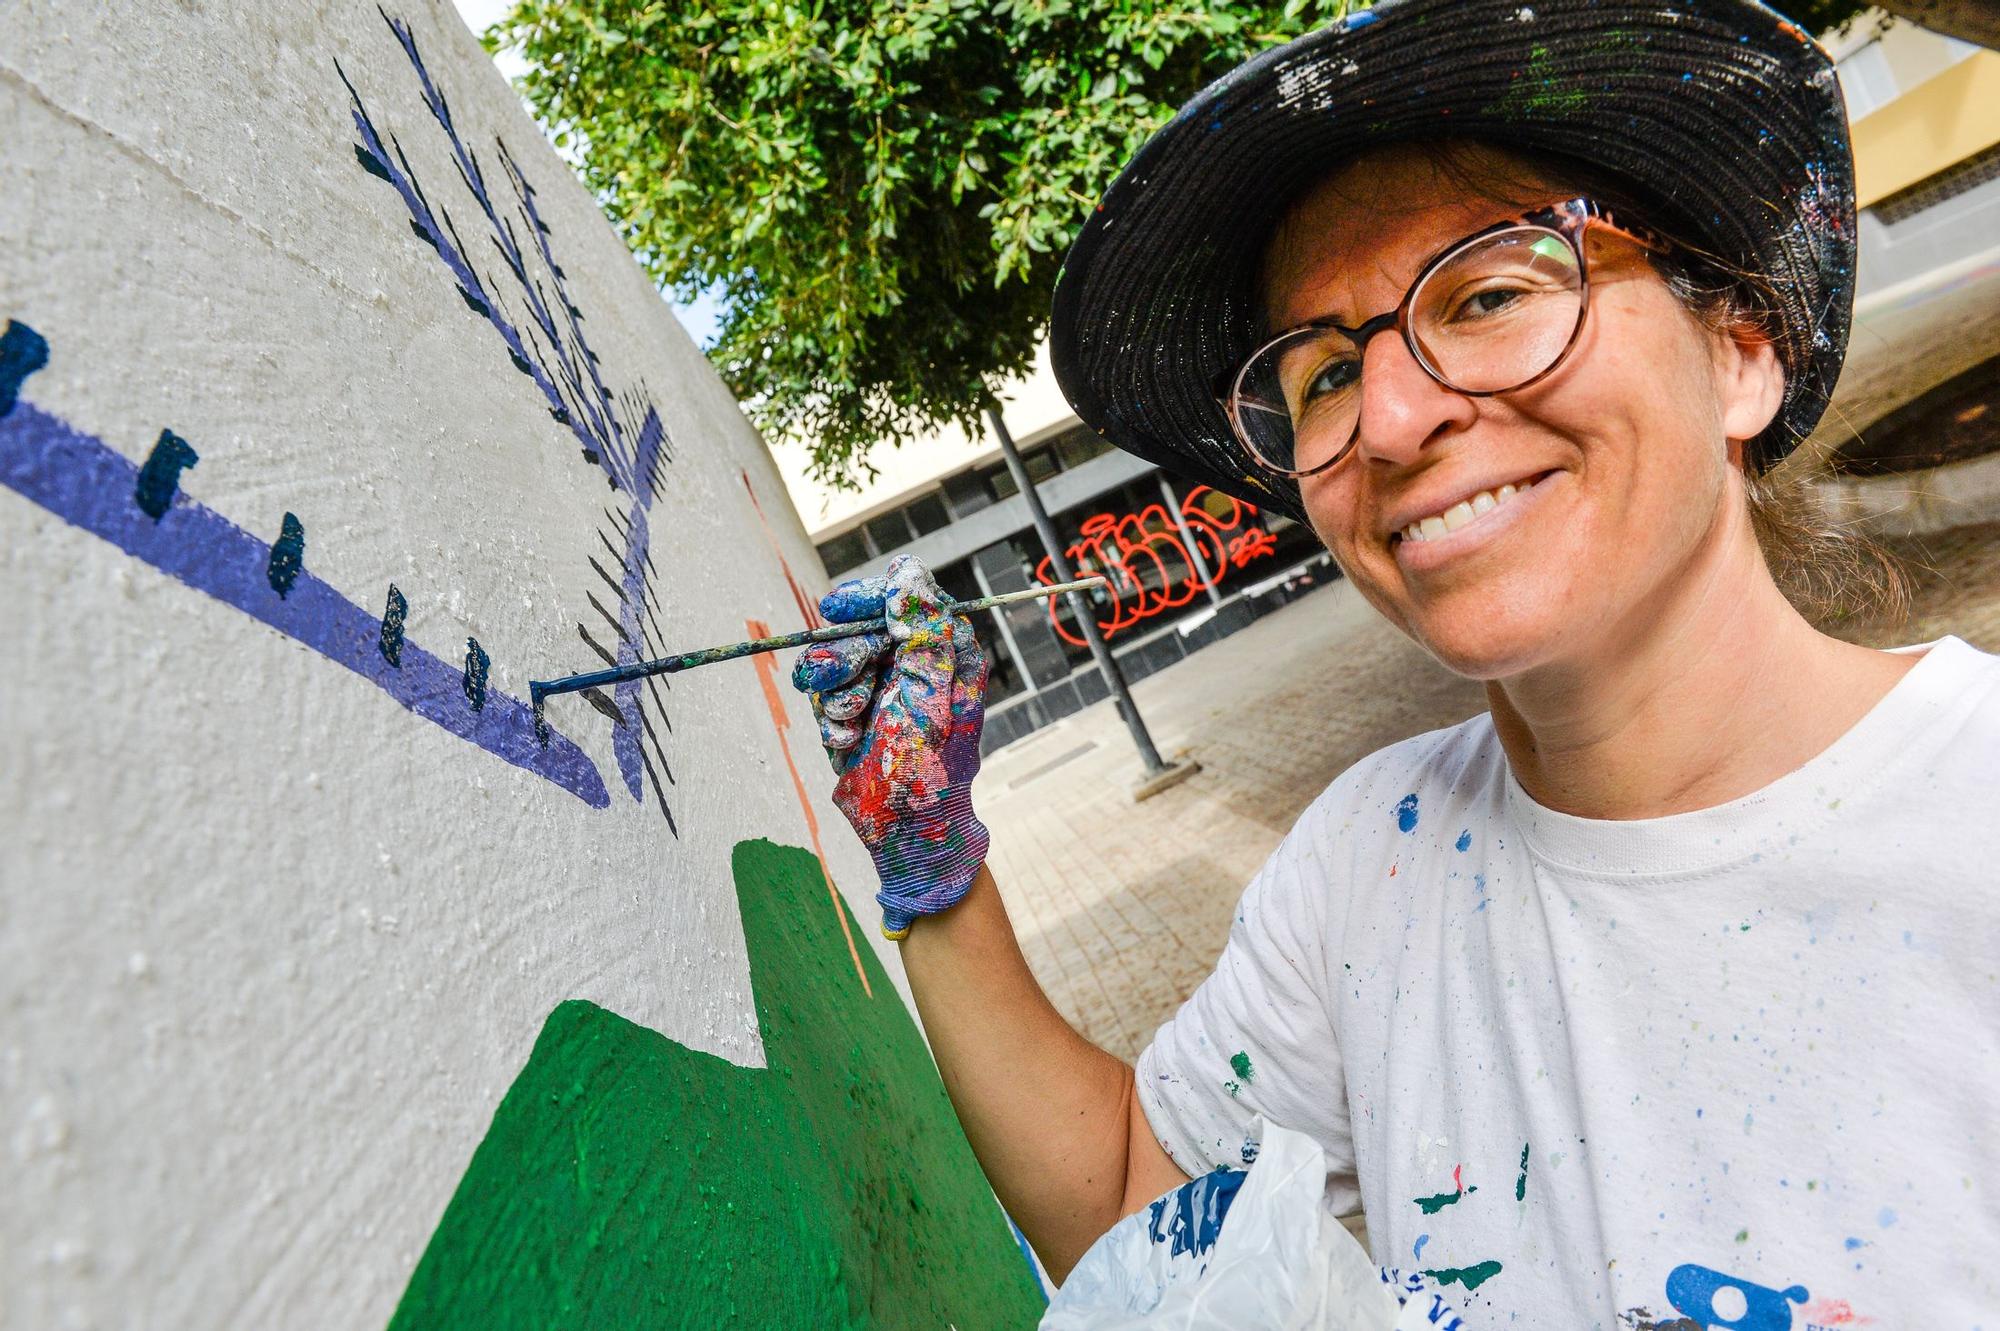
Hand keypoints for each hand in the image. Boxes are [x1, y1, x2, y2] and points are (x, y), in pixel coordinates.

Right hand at [791, 555, 990, 938]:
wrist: (906, 833)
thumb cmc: (930, 771)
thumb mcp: (929, 697)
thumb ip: (921, 631)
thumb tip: (906, 573)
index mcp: (947, 650)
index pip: (904, 592)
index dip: (867, 597)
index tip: (836, 610)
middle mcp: (914, 661)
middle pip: (857, 621)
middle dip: (842, 655)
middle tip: (850, 692)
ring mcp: (881, 684)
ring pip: (830, 655)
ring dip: (834, 692)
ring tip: (852, 725)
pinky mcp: (854, 709)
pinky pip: (822, 693)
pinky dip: (830, 718)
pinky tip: (848, 743)